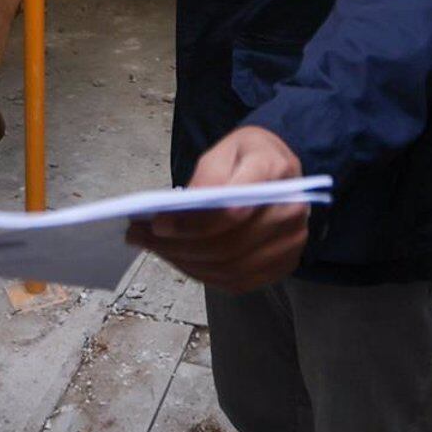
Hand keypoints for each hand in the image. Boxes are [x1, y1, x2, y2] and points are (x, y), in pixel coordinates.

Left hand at [126, 126, 309, 293]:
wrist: (280, 168)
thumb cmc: (246, 157)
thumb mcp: (222, 150)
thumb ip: (206, 178)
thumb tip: (179, 213)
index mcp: (275, 172)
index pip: (233, 211)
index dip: (192, 224)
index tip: (157, 224)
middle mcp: (292, 211)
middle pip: (229, 246)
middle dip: (179, 247)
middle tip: (140, 236)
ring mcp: (291, 242)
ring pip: (230, 269)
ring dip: (185, 263)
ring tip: (153, 248)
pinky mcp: (284, 264)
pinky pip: (237, 281)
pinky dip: (203, 275)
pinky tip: (179, 259)